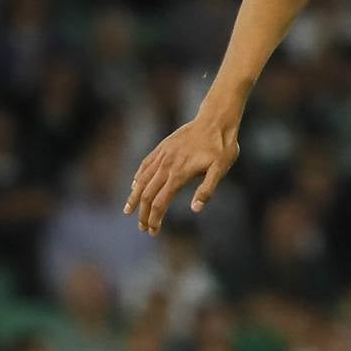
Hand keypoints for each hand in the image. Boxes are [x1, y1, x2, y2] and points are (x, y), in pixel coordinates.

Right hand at [124, 115, 239, 234]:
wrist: (216, 119)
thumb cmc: (222, 146)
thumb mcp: (221, 168)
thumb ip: (207, 189)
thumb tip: (195, 209)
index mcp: (179, 173)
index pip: (160, 202)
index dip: (154, 219)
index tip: (153, 231)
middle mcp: (166, 165)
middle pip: (147, 194)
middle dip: (143, 213)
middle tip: (143, 227)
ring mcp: (163, 155)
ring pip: (141, 179)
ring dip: (134, 197)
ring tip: (128, 211)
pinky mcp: (163, 147)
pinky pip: (145, 164)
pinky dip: (138, 177)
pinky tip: (135, 184)